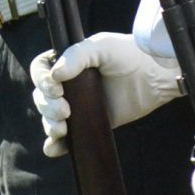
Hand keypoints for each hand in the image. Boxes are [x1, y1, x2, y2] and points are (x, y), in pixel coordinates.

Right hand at [30, 34, 180, 156]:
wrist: (154, 77)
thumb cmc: (129, 55)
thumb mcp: (102, 47)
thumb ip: (77, 56)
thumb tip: (55, 75)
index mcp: (67, 62)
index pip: (40, 70)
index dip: (41, 81)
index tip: (56, 90)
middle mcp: (68, 84)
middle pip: (41, 97)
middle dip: (47, 106)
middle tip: (65, 111)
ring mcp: (77, 106)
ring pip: (49, 118)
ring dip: (49, 125)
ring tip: (63, 129)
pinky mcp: (87, 124)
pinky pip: (64, 139)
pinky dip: (54, 145)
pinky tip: (54, 147)